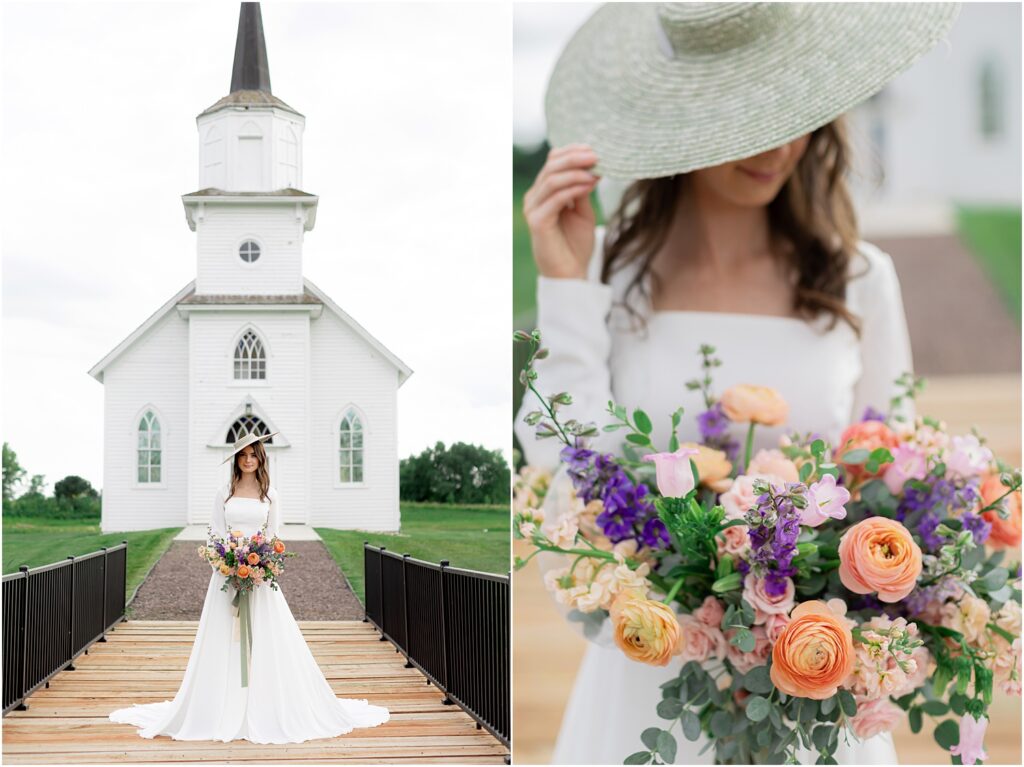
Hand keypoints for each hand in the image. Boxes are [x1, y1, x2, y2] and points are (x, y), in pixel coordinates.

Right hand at [523, 144, 599, 278]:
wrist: (571, 274)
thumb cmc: (576, 245)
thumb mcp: (583, 211)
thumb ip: (583, 189)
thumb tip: (593, 166)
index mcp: (544, 192)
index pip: (553, 161)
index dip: (572, 151)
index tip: (595, 149)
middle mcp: (535, 197)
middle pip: (551, 166)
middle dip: (575, 158)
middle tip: (597, 155)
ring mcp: (533, 209)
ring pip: (551, 179)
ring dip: (576, 172)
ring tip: (595, 170)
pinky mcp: (537, 222)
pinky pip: (555, 198)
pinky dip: (573, 189)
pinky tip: (589, 185)